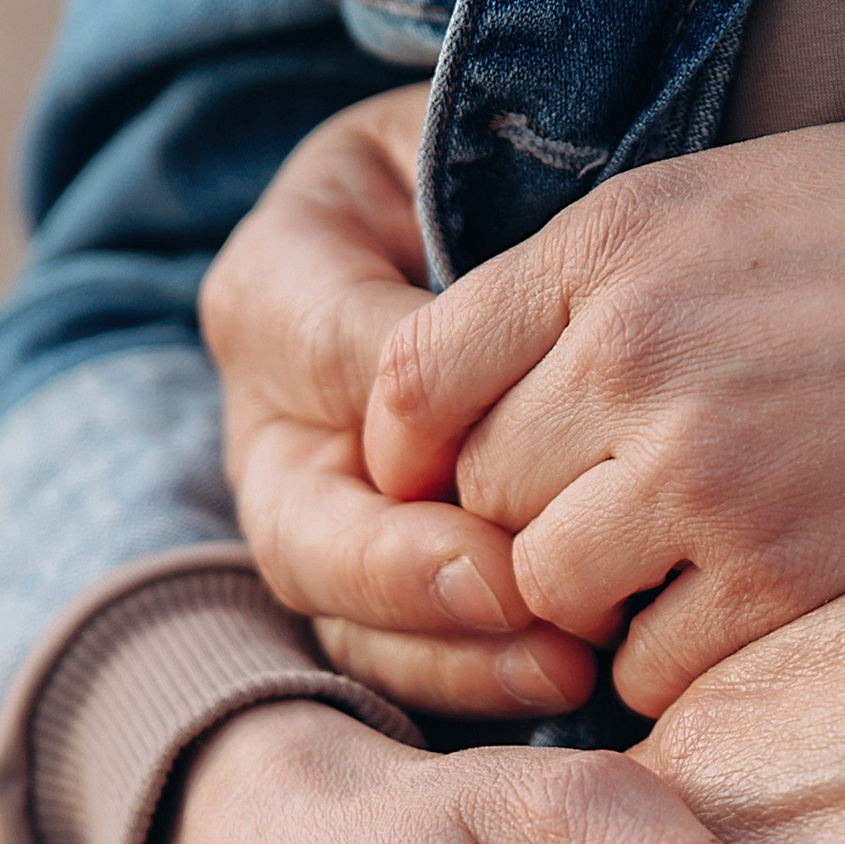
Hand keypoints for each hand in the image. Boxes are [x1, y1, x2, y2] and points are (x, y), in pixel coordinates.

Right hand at [200, 87, 597, 722]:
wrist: (518, 227)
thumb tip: (476, 349)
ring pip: (350, 618)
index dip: (401, 408)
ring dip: (454, 650)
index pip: (322, 353)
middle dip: (401, 569)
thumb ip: (472, 237)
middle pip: (305, 526)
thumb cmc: (505, 176)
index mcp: (277, 291)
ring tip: (564, 660)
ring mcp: (321, 523)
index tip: (493, 446)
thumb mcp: (474, 164)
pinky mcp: (381, 596)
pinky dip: (483, 679)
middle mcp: (275, 426)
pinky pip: (410, 662)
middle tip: (506, 585)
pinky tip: (568, 678)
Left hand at [366, 111, 844, 716]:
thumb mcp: (743, 195)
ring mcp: (704, 474)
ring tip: (681, 577)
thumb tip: (490, 372)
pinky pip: (656, 670)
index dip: (414, 448)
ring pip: (550, 593)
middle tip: (612, 527)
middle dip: (529, 521)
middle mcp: (632, 355)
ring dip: (598, 605)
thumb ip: (606, 278)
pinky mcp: (784, 578)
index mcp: (611, 245)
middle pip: (477, 497)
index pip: (413, 375)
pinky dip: (686, 664)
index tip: (449, 483)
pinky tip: (754, 616)